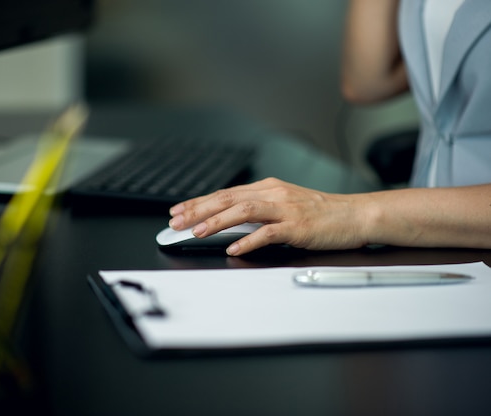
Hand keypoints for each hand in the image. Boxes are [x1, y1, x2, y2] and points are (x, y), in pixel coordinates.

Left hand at [168, 177, 370, 254]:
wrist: (355, 215)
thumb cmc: (320, 213)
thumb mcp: (284, 206)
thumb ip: (257, 212)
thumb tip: (227, 224)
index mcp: (268, 188)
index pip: (225, 193)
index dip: (199, 202)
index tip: (179, 211)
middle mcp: (273, 194)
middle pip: (228, 199)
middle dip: (199, 210)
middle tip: (177, 222)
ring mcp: (286, 209)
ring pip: (244, 211)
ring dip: (217, 222)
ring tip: (198, 232)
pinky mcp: (298, 226)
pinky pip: (268, 233)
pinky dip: (249, 240)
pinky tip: (233, 248)